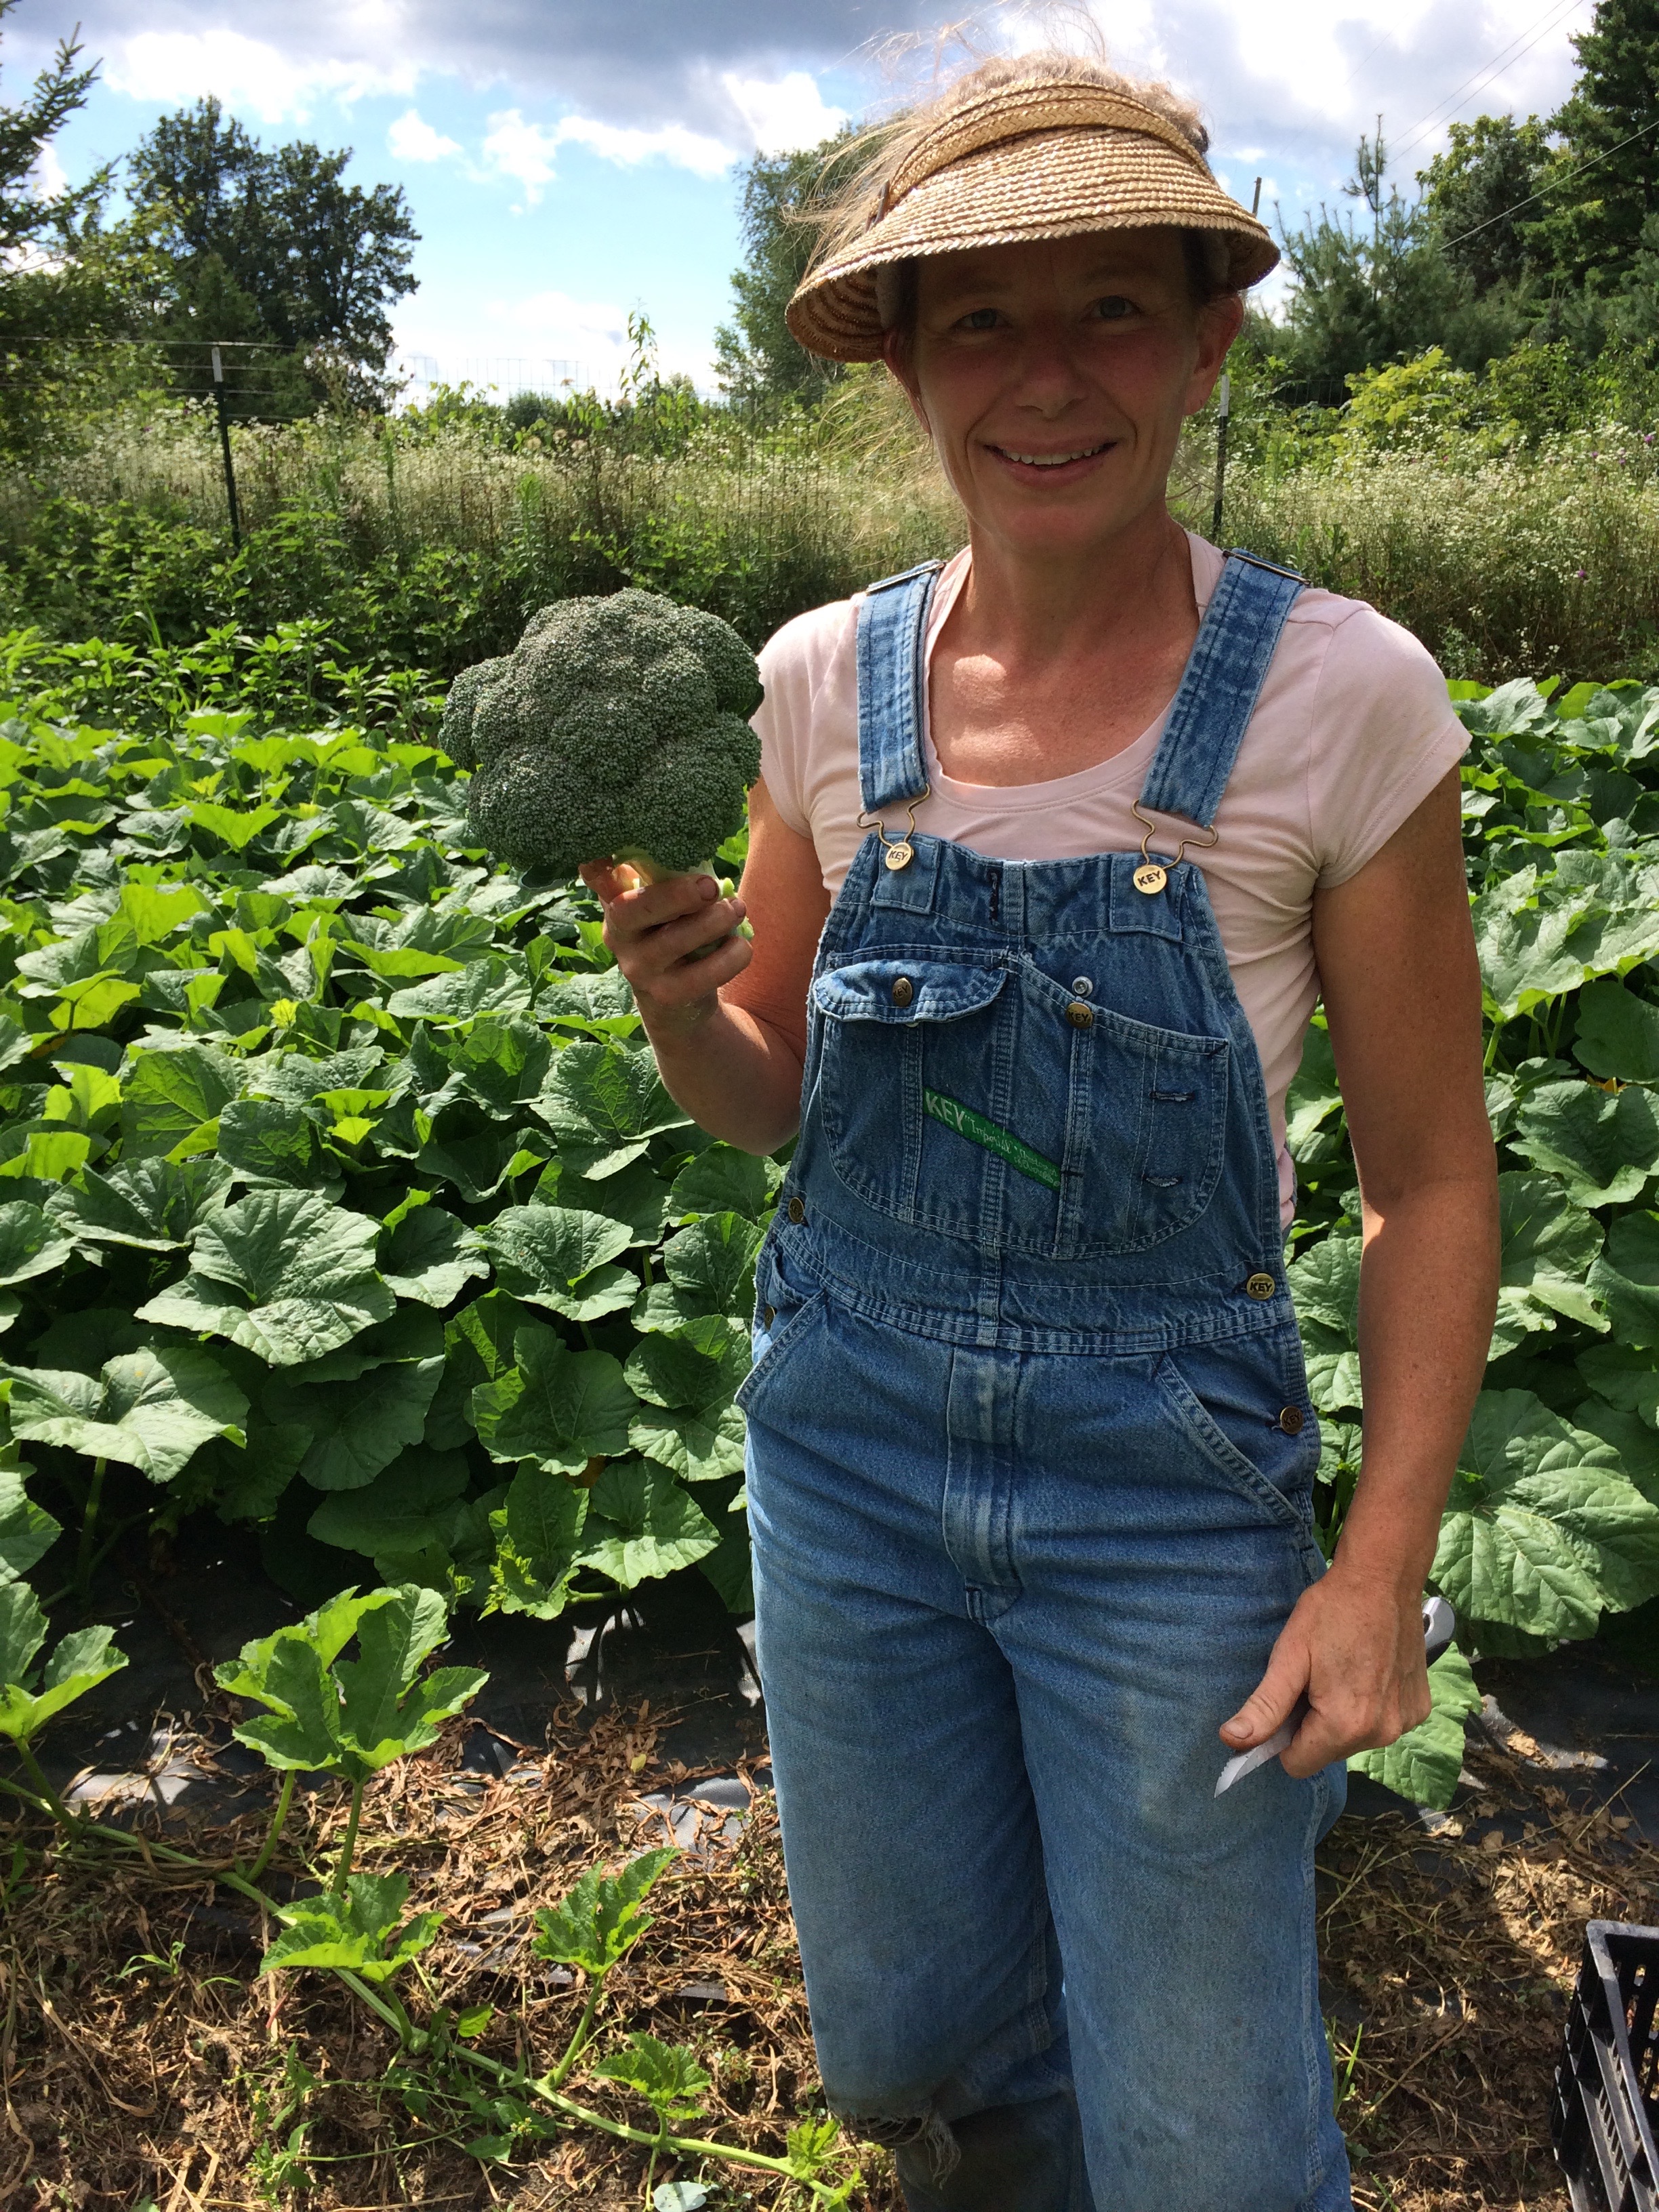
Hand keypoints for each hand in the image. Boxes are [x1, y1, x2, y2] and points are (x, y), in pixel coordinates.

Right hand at [579, 860, 751, 1036]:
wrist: (681, 999)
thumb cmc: (679, 933)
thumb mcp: (669, 906)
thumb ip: (670, 879)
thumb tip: (698, 858)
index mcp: (617, 903)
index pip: (596, 876)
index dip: (596, 863)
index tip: (601, 851)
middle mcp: (619, 935)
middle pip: (633, 909)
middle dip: (677, 894)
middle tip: (712, 886)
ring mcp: (638, 969)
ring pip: (673, 940)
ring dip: (715, 921)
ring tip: (737, 909)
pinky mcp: (665, 995)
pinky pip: (702, 974)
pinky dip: (731, 956)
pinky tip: (741, 946)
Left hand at [1218, 1562, 1431, 1778]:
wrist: (1383, 1578)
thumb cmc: (1330, 1612)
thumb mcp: (1288, 1656)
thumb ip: (1264, 1707)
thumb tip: (1231, 1741)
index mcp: (1344, 1727)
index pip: (1298, 1765)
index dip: (1284, 1736)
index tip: (1289, 1698)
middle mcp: (1381, 1735)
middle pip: (1327, 1751)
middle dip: (1314, 1723)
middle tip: (1316, 1676)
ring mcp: (1405, 1722)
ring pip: (1354, 1738)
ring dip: (1342, 1714)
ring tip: (1342, 1668)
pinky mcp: (1419, 1708)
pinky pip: (1381, 1722)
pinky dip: (1371, 1704)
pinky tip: (1369, 1668)